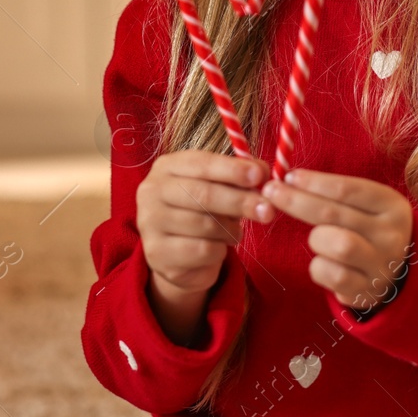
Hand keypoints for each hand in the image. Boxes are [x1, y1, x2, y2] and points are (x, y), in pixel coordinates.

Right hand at [136, 151, 273, 298]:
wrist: (177, 253)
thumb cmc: (202, 210)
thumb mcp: (219, 187)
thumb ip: (240, 177)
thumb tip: (264, 172)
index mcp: (166, 167)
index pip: (201, 163)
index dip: (232, 169)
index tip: (260, 176)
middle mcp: (151, 191)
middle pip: (203, 195)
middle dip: (240, 201)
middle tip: (267, 210)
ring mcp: (149, 223)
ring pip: (205, 225)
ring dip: (231, 230)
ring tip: (235, 231)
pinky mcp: (156, 253)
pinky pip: (202, 251)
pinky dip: (220, 251)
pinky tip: (218, 248)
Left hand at [260, 168, 414, 312]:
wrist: (396, 272)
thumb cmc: (369, 230)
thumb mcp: (367, 206)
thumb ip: (336, 194)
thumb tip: (291, 180)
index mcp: (391, 205)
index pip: (347, 189)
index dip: (313, 182)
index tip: (288, 176)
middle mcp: (390, 234)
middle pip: (334, 214)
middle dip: (297, 201)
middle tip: (271, 192)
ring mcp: (381, 264)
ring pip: (337, 245)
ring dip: (316, 239)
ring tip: (317, 239)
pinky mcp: (366, 290)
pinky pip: (331, 275)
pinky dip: (318, 267)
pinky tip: (323, 262)